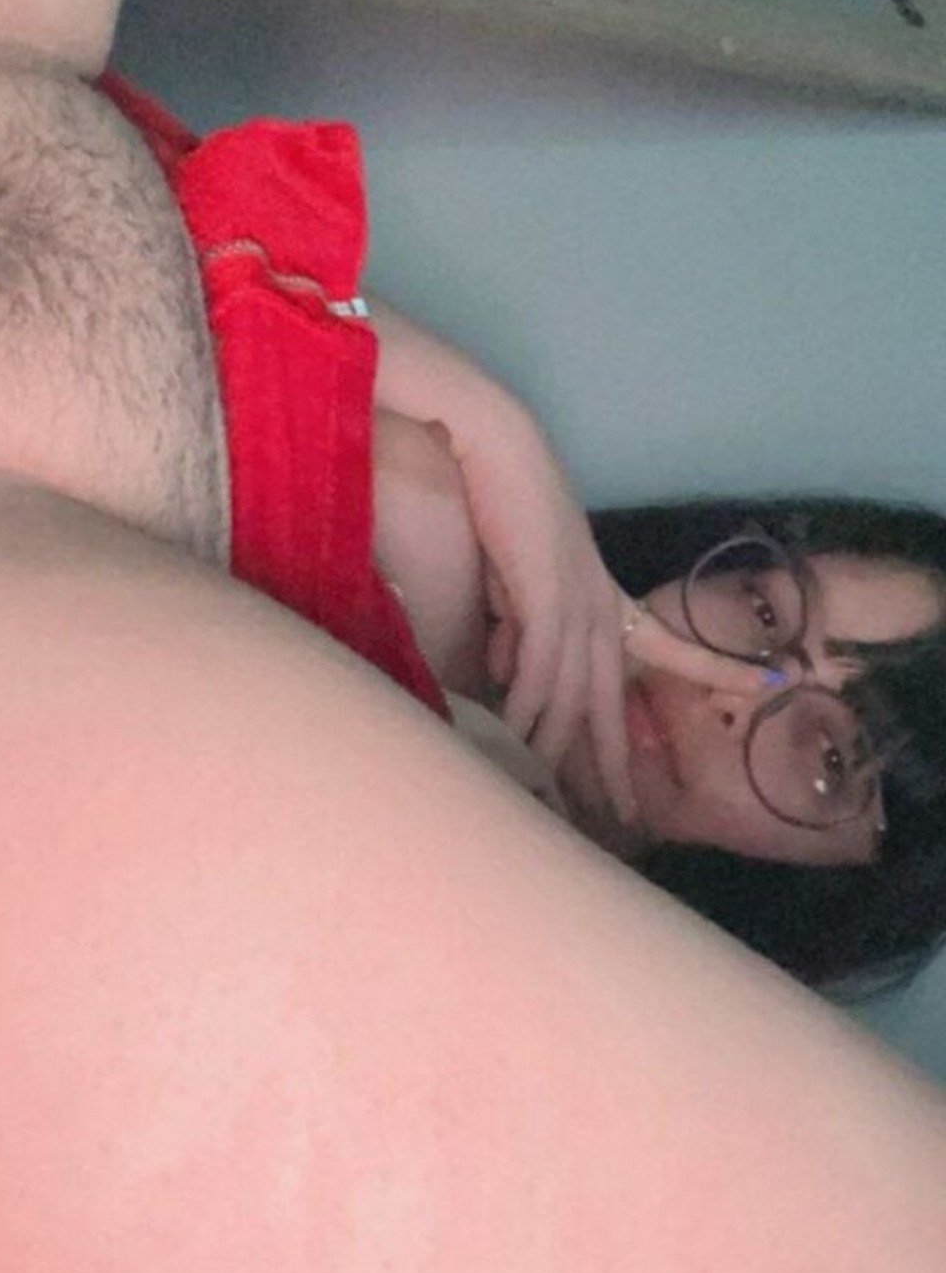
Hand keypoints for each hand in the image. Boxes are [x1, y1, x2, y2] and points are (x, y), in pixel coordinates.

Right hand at [469, 412, 774, 826]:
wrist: (501, 455)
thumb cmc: (509, 511)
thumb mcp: (524, 581)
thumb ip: (523, 632)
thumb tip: (506, 673)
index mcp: (610, 601)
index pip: (675, 645)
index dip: (722, 668)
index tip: (772, 685)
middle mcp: (604, 610)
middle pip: (612, 704)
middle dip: (617, 766)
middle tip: (620, 818)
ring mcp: (579, 607)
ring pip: (574, 699)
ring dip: (558, 750)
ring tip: (550, 796)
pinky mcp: (548, 602)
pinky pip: (541, 674)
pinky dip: (527, 710)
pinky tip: (517, 737)